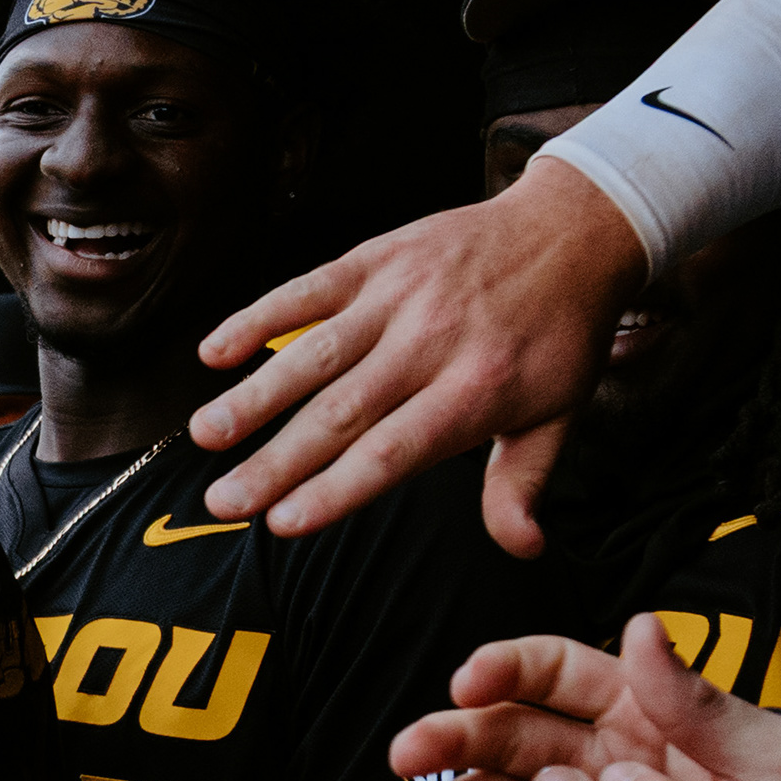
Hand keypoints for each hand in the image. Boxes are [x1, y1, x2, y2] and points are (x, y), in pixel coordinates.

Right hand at [186, 153, 643, 552]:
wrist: (573, 230)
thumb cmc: (559, 333)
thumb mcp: (557, 416)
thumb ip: (522, 485)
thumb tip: (522, 550)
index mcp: (476, 391)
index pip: (392, 452)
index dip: (335, 490)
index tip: (283, 524)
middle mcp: (431, 343)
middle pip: (340, 412)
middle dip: (275, 462)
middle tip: (222, 503)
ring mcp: (398, 296)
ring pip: (313, 353)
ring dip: (254, 396)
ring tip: (206, 436)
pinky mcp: (376, 259)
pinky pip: (307, 290)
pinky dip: (258, 317)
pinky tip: (214, 352)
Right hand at [396, 616, 780, 780]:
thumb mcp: (757, 741)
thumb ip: (694, 695)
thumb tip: (644, 628)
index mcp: (627, 703)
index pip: (548, 672)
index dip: (503, 670)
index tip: (468, 679)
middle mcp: (588, 754)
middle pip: (503, 734)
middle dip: (451, 740)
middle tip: (408, 753)